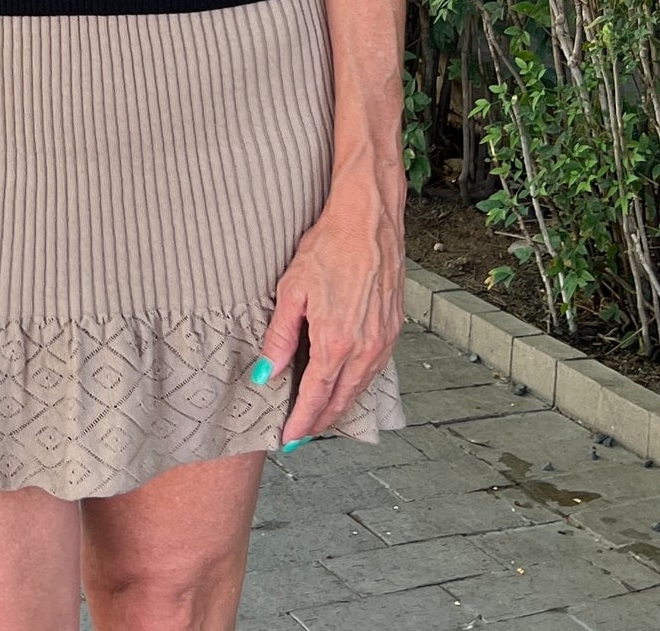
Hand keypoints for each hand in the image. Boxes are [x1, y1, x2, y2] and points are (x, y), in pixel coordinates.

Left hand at [256, 175, 405, 447]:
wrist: (369, 219)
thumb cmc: (329, 246)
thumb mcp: (292, 289)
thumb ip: (279, 336)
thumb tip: (265, 374)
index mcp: (336, 342)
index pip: (315, 397)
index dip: (300, 422)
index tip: (288, 440)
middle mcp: (365, 348)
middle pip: (341, 401)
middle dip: (320, 423)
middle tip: (300, 435)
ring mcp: (384, 340)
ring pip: (361, 388)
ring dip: (340, 407)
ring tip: (320, 417)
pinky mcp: (394, 328)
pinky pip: (375, 370)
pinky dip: (359, 386)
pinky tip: (347, 385)